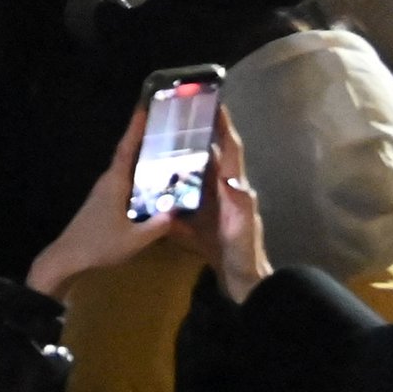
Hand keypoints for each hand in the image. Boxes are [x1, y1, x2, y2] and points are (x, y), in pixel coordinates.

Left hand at [25, 100, 184, 298]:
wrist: (68, 259)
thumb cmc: (99, 245)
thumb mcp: (135, 239)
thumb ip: (159, 225)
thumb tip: (182, 211)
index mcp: (114, 182)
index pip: (127, 148)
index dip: (136, 128)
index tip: (145, 106)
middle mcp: (109, 181)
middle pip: (129, 155)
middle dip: (147, 140)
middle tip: (170, 127)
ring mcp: (105, 192)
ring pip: (129, 170)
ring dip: (145, 160)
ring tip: (170, 151)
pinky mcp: (105, 203)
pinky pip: (127, 183)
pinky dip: (141, 178)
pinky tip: (156, 184)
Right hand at [165, 106, 270, 303]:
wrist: (244, 288)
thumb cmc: (244, 258)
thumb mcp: (242, 232)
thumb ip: (239, 206)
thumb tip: (231, 177)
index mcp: (235, 191)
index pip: (231, 152)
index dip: (224, 128)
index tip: (214, 103)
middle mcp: (224, 194)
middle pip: (211, 158)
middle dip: (197, 137)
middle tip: (174, 118)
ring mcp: (213, 209)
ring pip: (194, 177)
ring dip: (179, 161)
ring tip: (155, 146)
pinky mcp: (201, 224)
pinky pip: (183, 201)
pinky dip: (169, 192)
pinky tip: (149, 189)